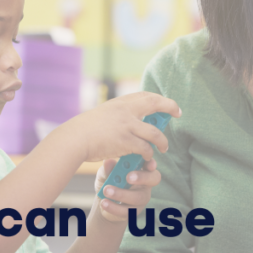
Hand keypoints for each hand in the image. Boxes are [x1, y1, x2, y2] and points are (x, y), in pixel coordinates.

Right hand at [56, 92, 180, 163]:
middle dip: (169, 107)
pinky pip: (145, 148)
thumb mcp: (104, 114)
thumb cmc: (85, 130)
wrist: (74, 139)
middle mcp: (125, 110)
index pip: (145, 95)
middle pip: (154, 103)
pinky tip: (149, 157)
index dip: (160, 99)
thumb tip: (133, 119)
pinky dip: (149, 153)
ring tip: (164, 147)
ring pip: (154, 132)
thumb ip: (119, 115)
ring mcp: (126, 126)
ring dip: (162, 141)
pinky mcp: (125, 141)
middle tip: (177, 113)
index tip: (168, 104)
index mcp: (120, 103)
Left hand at [94, 157, 162, 222]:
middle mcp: (145, 183)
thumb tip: (107, 162)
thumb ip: (107, 169)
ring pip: (138, 197)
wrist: (103, 203)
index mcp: (140, 169)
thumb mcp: (105, 174)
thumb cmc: (108, 182)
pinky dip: (114, 207)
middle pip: (154, 178)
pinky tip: (104, 202)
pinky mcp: (134, 211)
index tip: (148, 164)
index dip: (151, 162)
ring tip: (106, 191)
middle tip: (128, 177)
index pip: (150, 163)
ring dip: (122, 194)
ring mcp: (141, 198)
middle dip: (142, 177)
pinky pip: (128, 210)